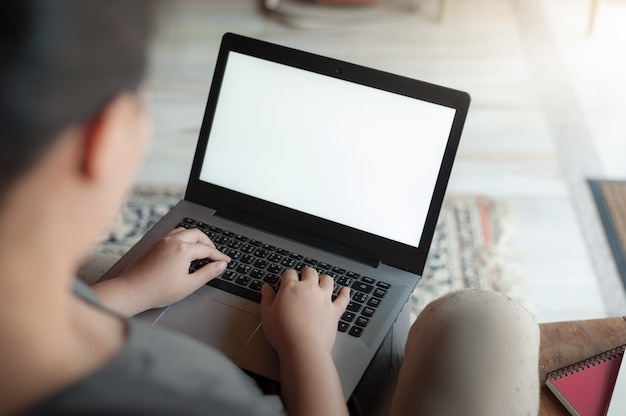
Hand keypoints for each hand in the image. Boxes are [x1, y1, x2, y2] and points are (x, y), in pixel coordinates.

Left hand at [92, 227, 229, 315]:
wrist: (131, 291)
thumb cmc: (156, 290)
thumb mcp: (188, 285)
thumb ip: (207, 273)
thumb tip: (220, 266)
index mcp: (182, 249)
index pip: (207, 249)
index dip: (219, 256)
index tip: (226, 261)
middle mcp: (172, 241)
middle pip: (197, 234)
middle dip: (209, 243)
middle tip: (215, 254)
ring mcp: (162, 241)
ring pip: (185, 231)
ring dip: (196, 238)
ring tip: (202, 249)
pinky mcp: (155, 245)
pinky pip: (174, 234)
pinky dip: (184, 237)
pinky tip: (185, 248)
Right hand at [260, 267, 349, 357]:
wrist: (303, 348)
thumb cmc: (283, 333)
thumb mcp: (267, 315)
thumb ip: (267, 299)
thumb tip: (266, 288)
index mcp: (291, 288)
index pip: (289, 273)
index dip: (288, 275)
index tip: (287, 279)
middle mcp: (309, 289)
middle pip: (310, 272)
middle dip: (306, 272)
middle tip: (304, 276)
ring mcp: (324, 299)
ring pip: (327, 280)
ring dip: (324, 279)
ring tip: (322, 280)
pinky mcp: (334, 310)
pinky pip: (343, 299)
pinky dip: (345, 293)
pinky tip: (346, 290)